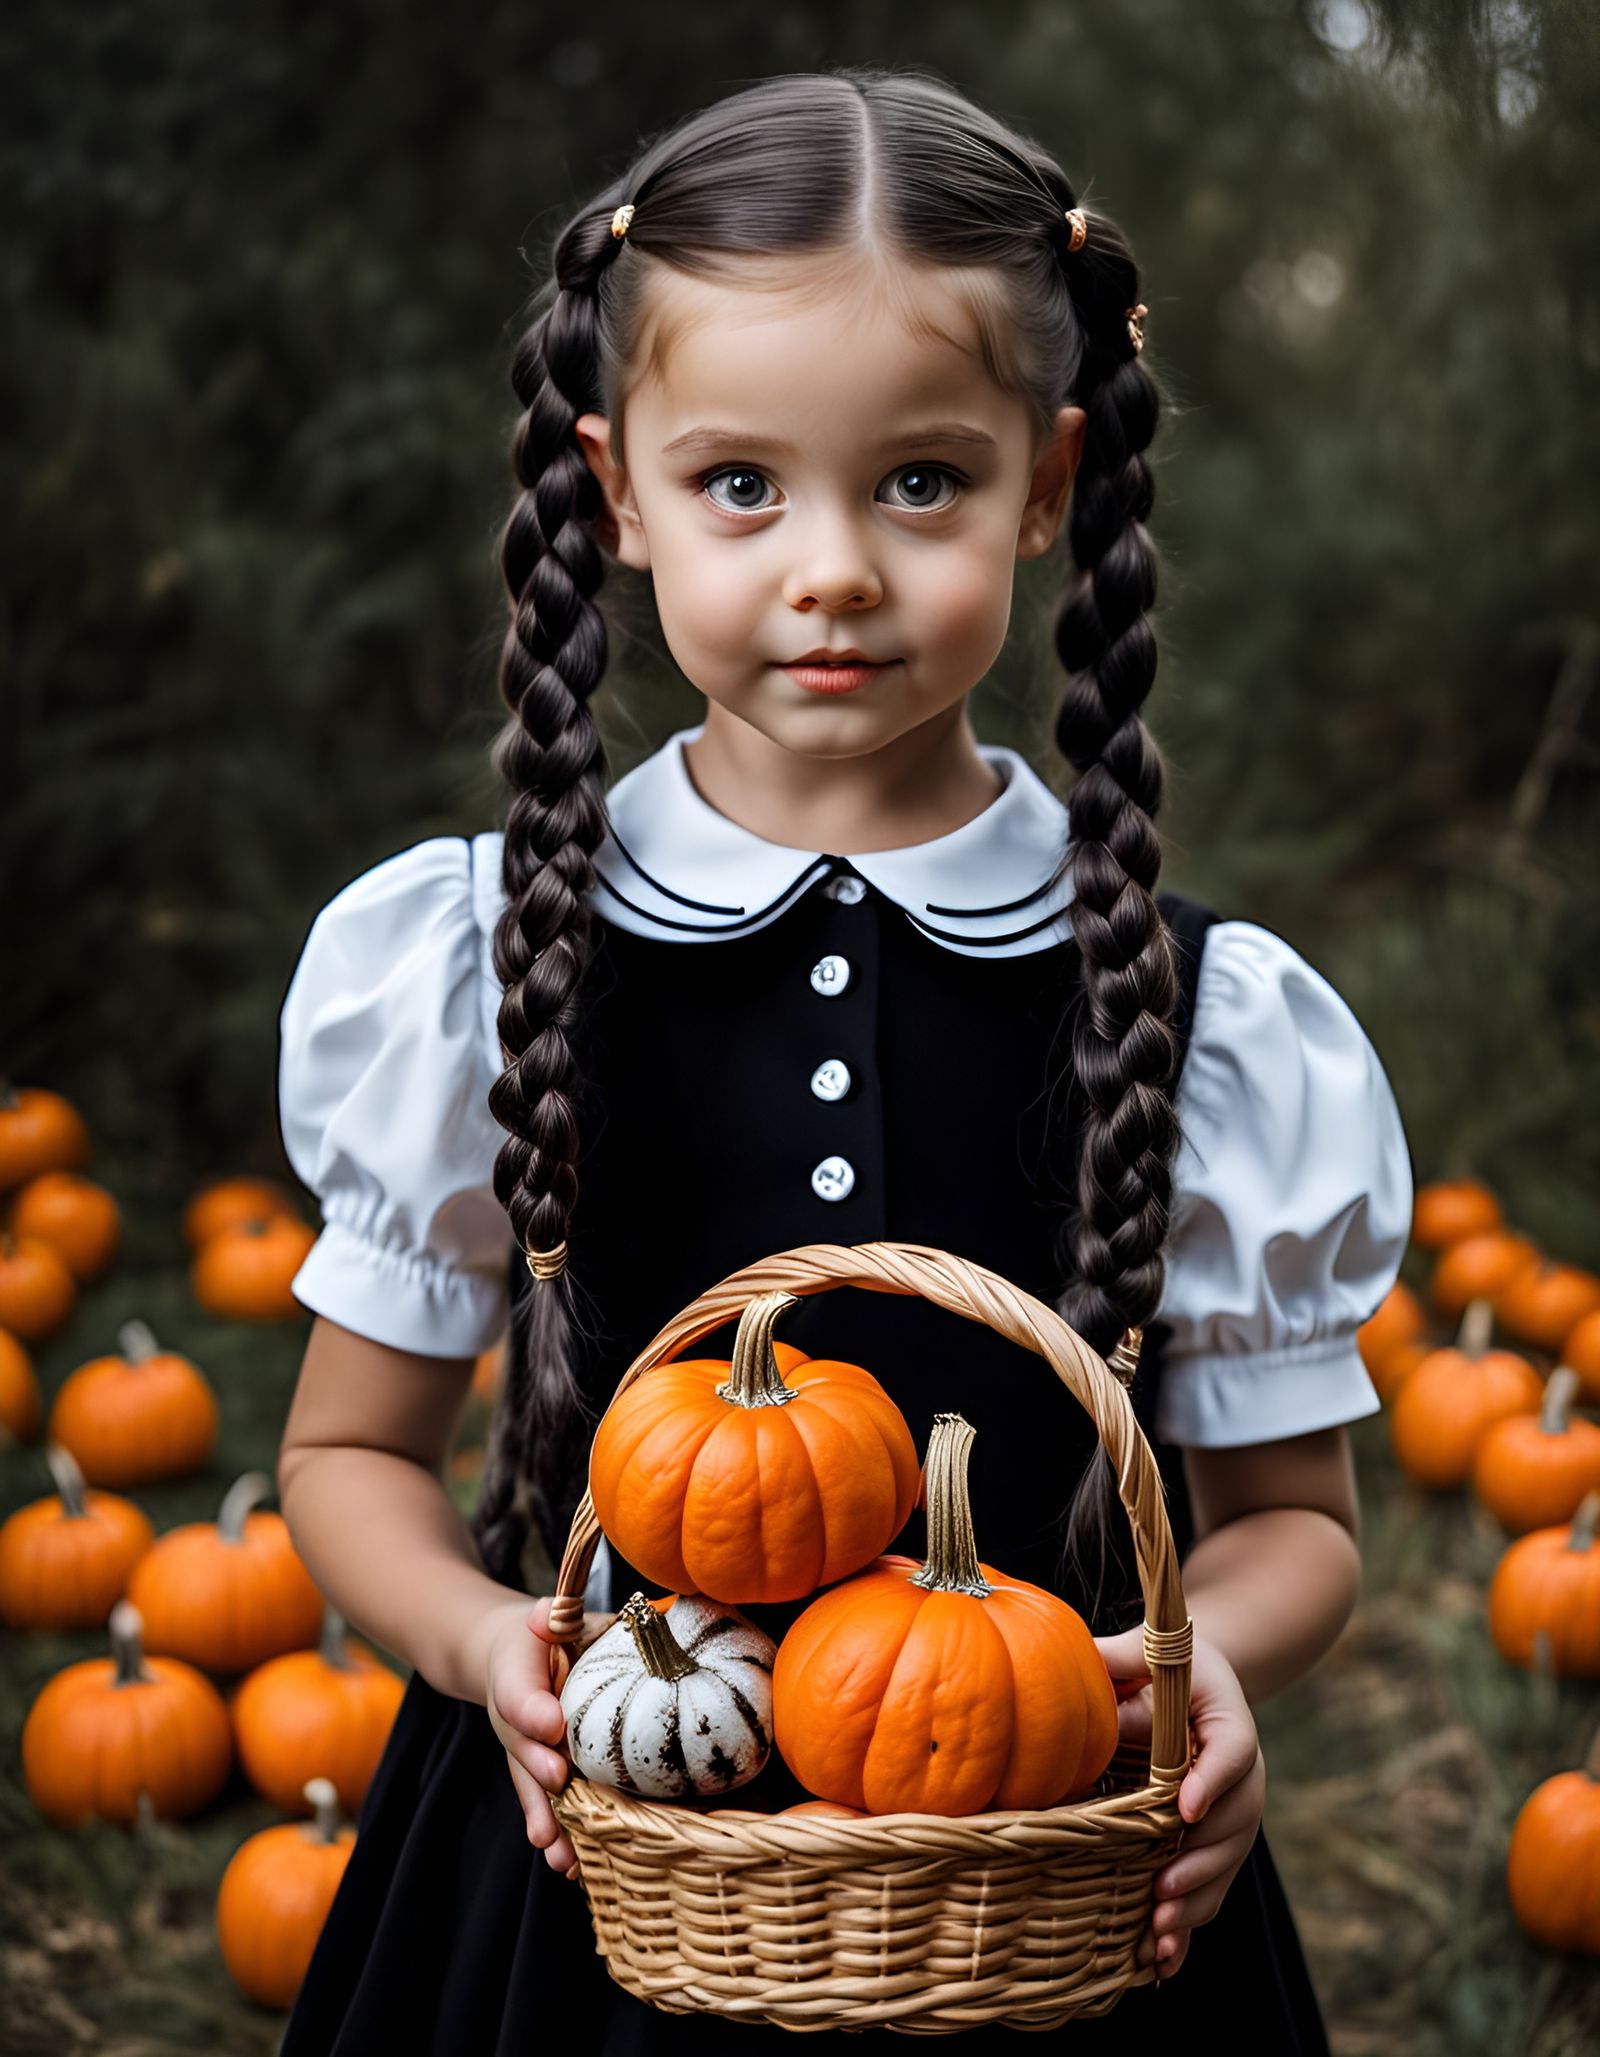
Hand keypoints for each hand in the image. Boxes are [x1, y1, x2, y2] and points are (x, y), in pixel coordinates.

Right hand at [484, 1595, 612, 1879]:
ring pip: (532, 1788)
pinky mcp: (537, 1773)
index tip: (551, 1724)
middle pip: (521, 1748)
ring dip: (546, 1819)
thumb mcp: (543, 1616)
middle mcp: (513, 1720)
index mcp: (514, 1673)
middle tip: (559, 1780)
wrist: (501, 1656)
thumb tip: (552, 1613)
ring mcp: (523, 1751)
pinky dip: (555, 1834)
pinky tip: (571, 1866)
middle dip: (539, 1767)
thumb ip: (549, 1615)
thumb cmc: (537, 1637)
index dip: (532, 1709)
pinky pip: (544, 1804)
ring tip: (560, 1855)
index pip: (517, 1692)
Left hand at [1094, 1624, 1265, 1981]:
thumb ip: (1118, 1660)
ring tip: (1161, 1933)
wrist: (1200, 1681)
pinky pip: (1212, 1884)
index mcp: (1230, 1721)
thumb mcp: (1147, 1650)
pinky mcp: (1217, 1839)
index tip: (1186, 1809)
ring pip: (1226, 1863)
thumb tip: (1080, 1680)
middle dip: (1201, 1862)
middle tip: (1163, 1890)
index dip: (1212, 1781)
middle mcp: (1244, 1774)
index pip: (1232, 1751)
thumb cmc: (1166, 1663)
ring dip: (1196, 1901)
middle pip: (1236, 1823)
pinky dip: (1192, 1921)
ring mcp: (1235, 1812)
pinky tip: (1165, 1961)